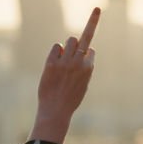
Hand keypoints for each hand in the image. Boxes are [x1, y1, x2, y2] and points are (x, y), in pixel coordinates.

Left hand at [29, 7, 100, 142]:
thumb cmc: (71, 99)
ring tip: (64, 57)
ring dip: (68, 46)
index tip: (83, 57)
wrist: (56, 109)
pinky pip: (56, 47)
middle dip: (81, 39)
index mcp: (88, 68)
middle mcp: (78, 62)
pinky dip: (57, 51)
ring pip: (70, 41)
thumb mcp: (84, 84)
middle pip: (82, 40)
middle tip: (82, 34)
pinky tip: (55, 60)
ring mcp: (65, 62)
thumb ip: (84, 69)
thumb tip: (81, 52)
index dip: (86, 53)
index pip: (91, 51)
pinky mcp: (52, 63)